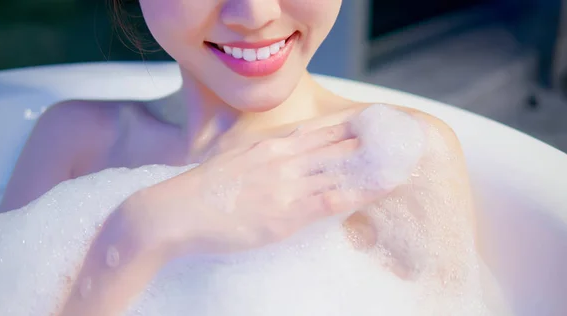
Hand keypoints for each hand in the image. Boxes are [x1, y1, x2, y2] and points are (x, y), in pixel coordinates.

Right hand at [124, 122, 391, 257]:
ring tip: (407, 157)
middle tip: (403, 136)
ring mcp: (287, 182)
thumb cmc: (202, 190)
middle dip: (374, 139)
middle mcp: (284, 156)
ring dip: (377, 162)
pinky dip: (362, 190)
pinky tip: (383, 186)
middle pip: (340, 142)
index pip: (323, 127)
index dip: (354, 124)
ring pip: (343, 167)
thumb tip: (280, 159)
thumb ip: (261, 156)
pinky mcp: (286, 212)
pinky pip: (333, 198)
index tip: (378, 121)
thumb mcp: (234, 160)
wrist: (174, 213)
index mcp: (271, 143)